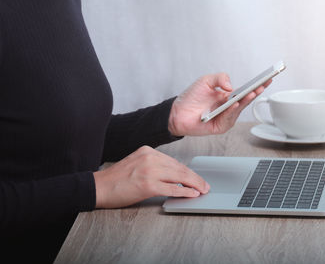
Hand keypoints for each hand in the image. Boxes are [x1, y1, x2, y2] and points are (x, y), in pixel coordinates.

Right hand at [93, 146, 209, 207]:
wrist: (98, 187)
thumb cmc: (116, 179)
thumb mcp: (137, 163)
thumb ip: (154, 165)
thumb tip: (174, 176)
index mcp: (147, 151)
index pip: (174, 161)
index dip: (188, 171)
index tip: (196, 177)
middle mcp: (150, 157)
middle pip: (179, 168)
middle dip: (195, 178)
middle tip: (205, 185)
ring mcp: (149, 170)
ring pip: (179, 176)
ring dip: (194, 184)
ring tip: (202, 190)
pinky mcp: (148, 184)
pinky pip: (172, 188)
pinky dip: (184, 192)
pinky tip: (192, 194)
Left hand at [168, 73, 271, 135]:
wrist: (177, 112)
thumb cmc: (191, 97)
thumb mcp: (205, 81)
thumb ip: (219, 78)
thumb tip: (231, 86)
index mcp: (229, 96)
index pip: (246, 90)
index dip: (257, 85)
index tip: (267, 78)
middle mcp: (229, 107)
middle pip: (246, 100)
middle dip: (255, 92)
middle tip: (262, 85)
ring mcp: (226, 118)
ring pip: (239, 109)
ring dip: (245, 101)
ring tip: (251, 92)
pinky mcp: (220, 127)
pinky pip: (228, 118)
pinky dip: (231, 111)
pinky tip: (234, 104)